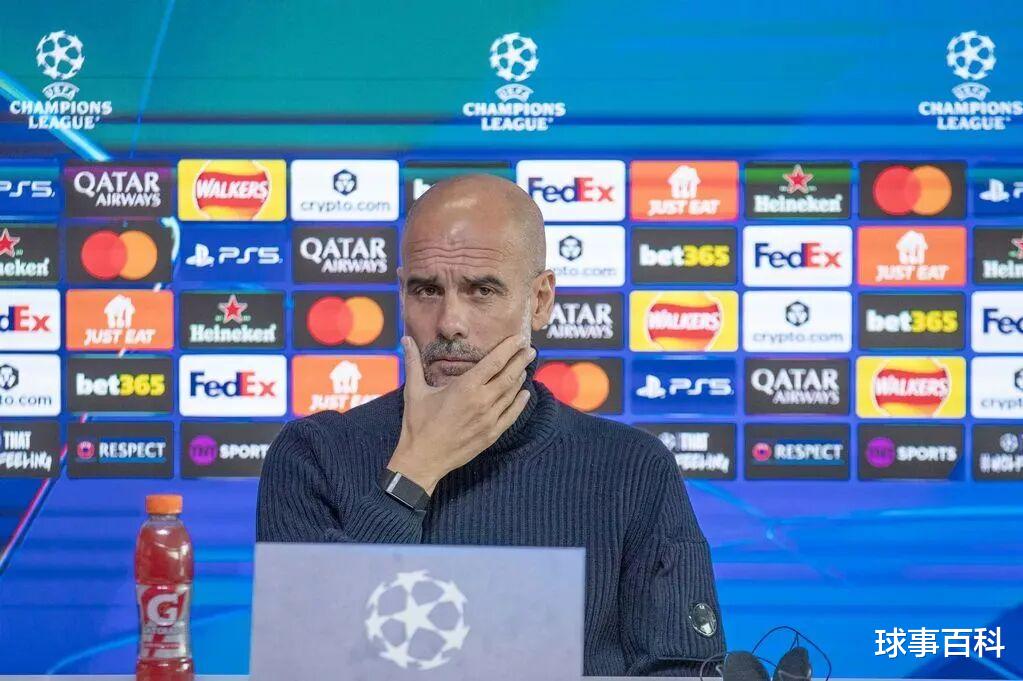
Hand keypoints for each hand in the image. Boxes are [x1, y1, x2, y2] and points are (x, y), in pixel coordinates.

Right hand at [387, 335, 534, 494]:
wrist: (422, 459)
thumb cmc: (418, 424)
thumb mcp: (414, 391)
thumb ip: (413, 362)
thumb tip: (406, 339)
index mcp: (465, 387)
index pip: (495, 361)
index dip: (510, 348)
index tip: (519, 339)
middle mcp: (482, 401)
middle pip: (509, 375)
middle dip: (521, 360)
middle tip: (530, 350)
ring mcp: (489, 419)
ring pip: (512, 393)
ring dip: (520, 378)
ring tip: (526, 366)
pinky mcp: (492, 434)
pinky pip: (512, 415)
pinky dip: (520, 403)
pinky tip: (525, 394)